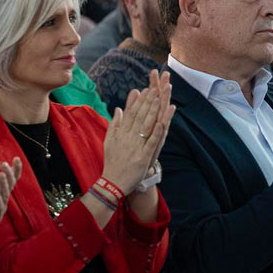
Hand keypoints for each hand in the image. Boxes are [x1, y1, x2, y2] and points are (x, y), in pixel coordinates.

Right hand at [102, 70, 174, 191]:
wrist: (112, 183)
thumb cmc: (112, 162)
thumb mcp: (109, 141)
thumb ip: (115, 124)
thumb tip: (118, 108)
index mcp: (121, 134)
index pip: (131, 114)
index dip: (138, 101)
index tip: (144, 90)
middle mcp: (128, 138)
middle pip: (139, 117)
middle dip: (147, 102)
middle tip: (155, 88)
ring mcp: (136, 147)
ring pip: (145, 126)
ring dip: (153, 112)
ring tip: (160, 99)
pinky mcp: (142, 158)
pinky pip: (150, 143)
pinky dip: (157, 132)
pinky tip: (163, 122)